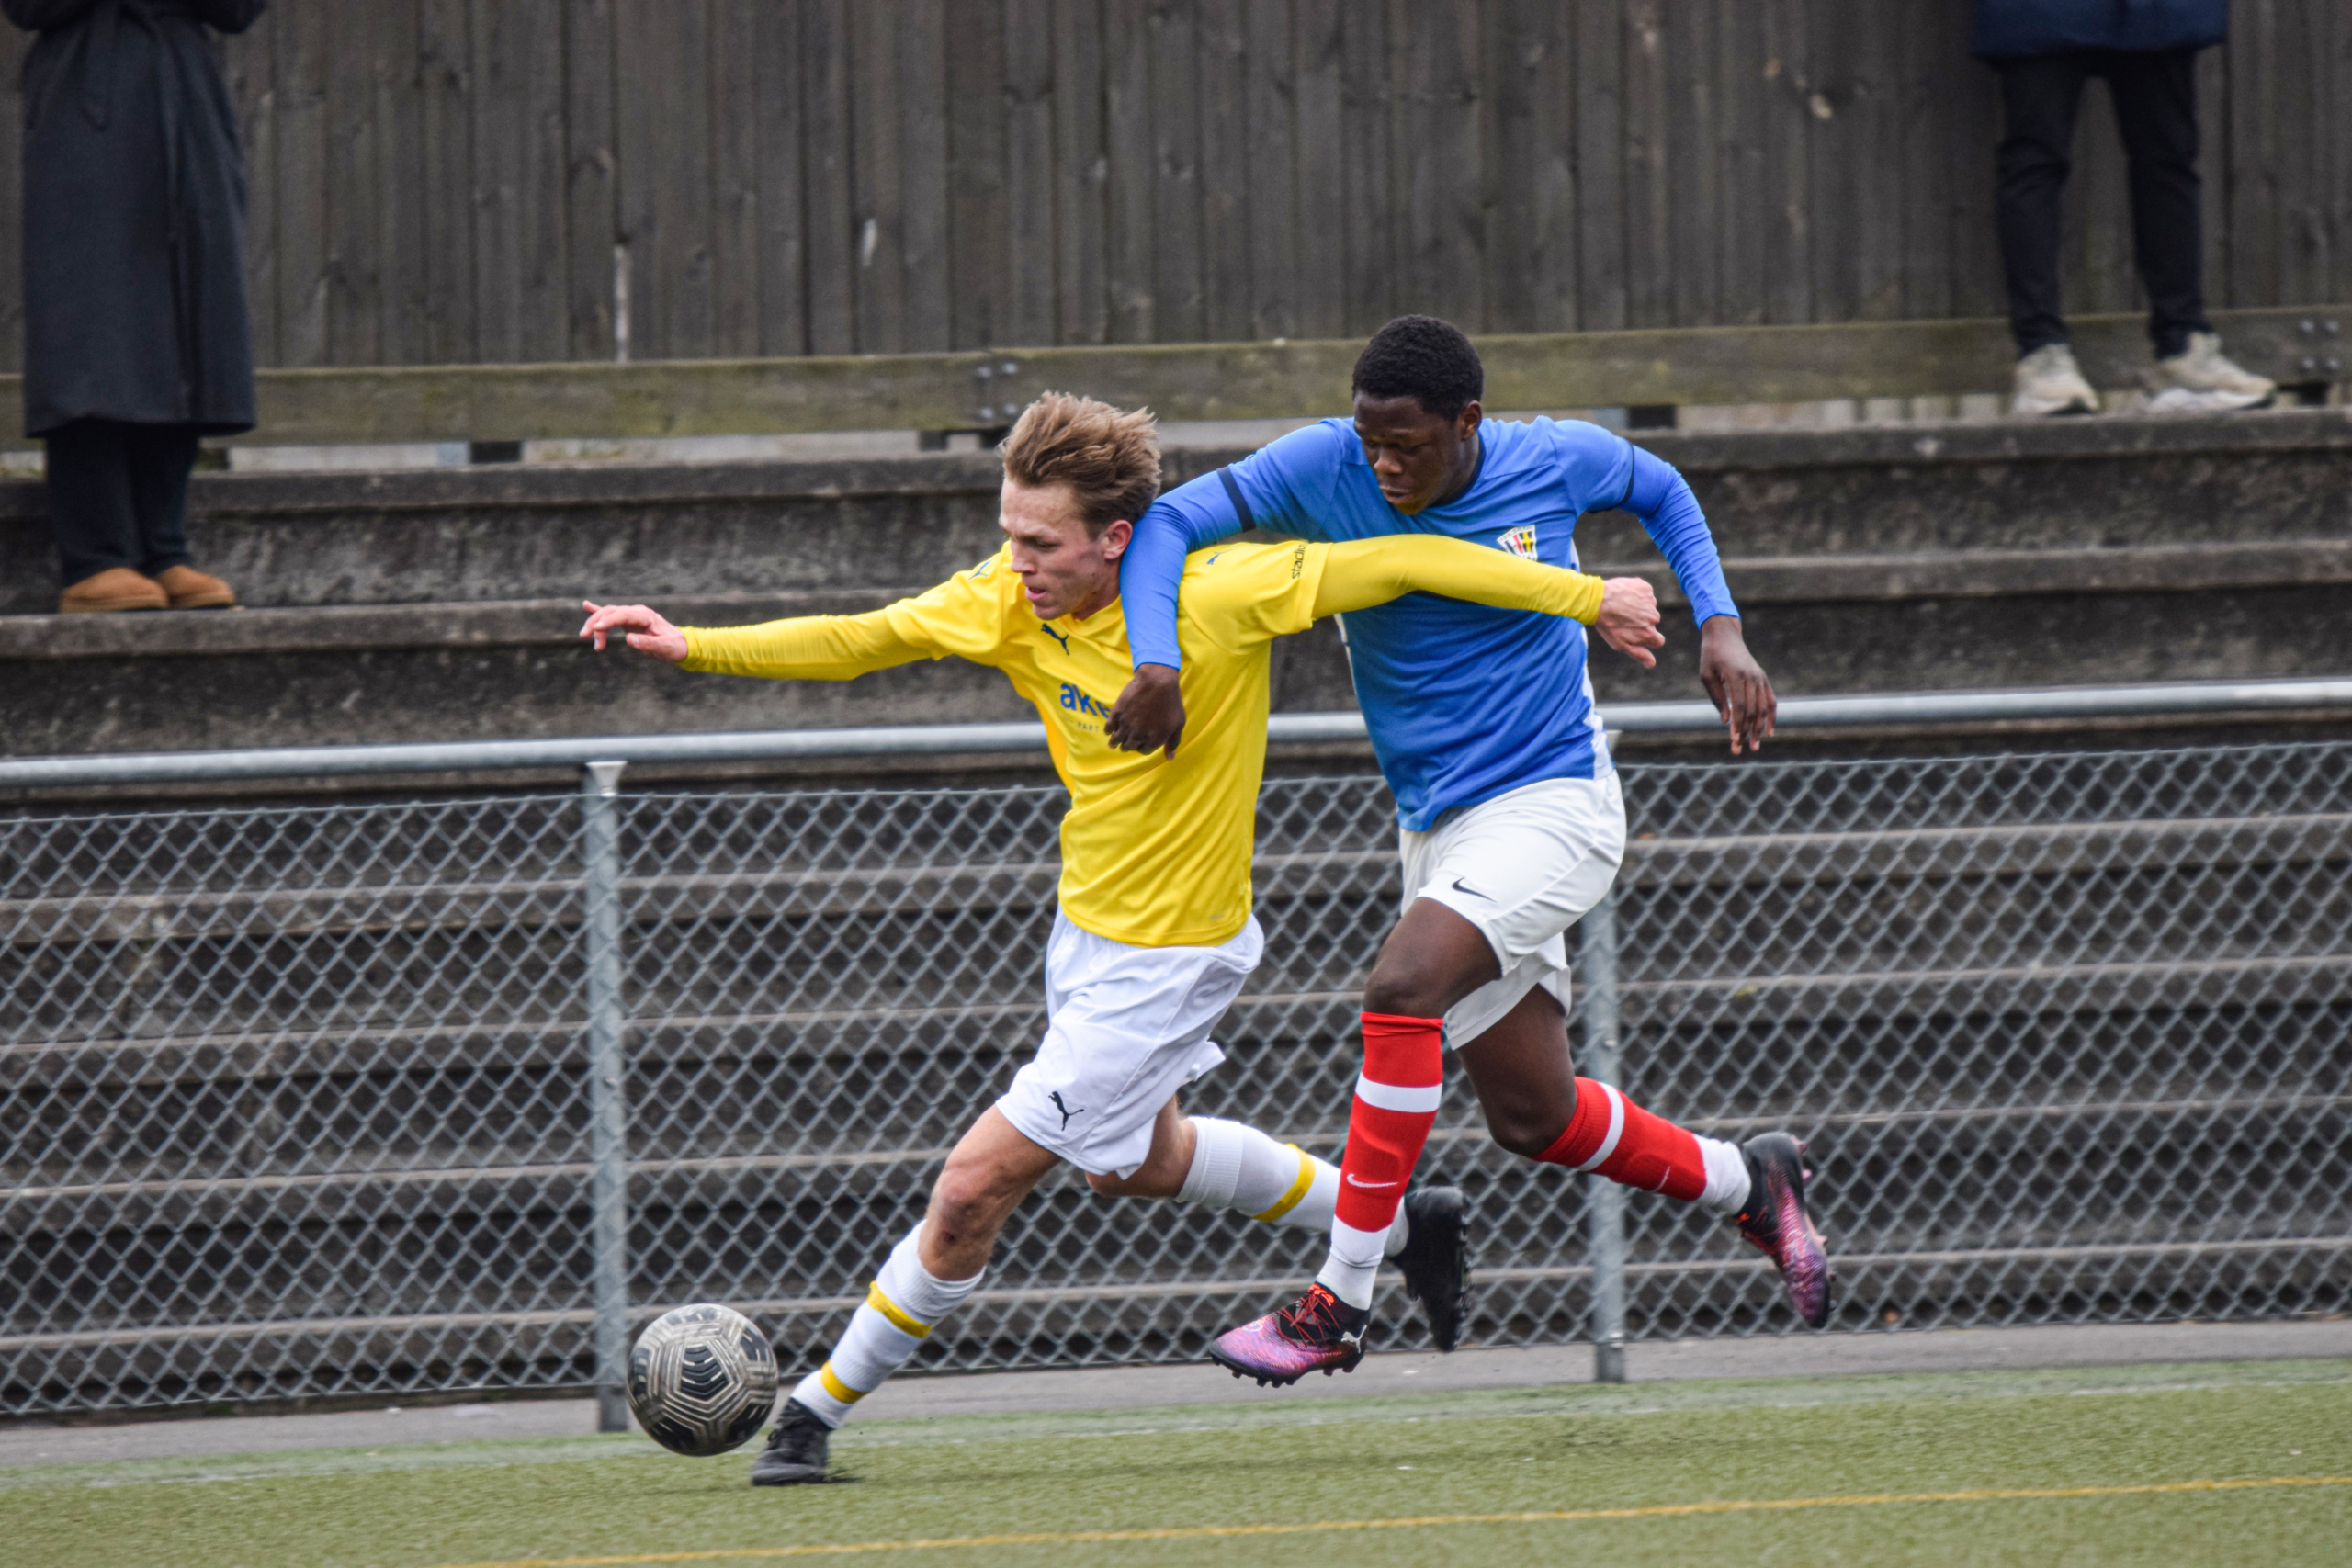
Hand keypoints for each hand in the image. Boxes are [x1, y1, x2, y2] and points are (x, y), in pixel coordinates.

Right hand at [579, 600, 687, 663]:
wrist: (680, 645)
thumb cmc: (673, 646)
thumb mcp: (663, 647)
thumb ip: (647, 643)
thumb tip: (629, 639)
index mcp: (645, 616)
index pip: (622, 615)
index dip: (608, 621)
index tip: (596, 629)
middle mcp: (637, 612)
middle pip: (611, 612)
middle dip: (596, 623)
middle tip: (586, 636)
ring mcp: (632, 615)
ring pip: (608, 615)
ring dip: (596, 624)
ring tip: (589, 640)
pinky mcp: (629, 621)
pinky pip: (612, 615)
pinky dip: (598, 611)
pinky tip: (586, 606)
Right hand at [1105, 663, 1184, 756]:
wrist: (1156, 682)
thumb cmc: (1171, 702)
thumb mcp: (1178, 724)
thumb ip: (1173, 742)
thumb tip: (1170, 758)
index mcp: (1153, 740)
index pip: (1143, 751)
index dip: (1141, 748)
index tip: (1140, 745)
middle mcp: (1138, 736)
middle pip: (1129, 746)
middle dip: (1127, 747)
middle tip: (1124, 746)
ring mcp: (1126, 725)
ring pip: (1117, 739)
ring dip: (1115, 742)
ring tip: (1112, 744)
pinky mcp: (1117, 714)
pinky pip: (1109, 727)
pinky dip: (1108, 730)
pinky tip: (1108, 731)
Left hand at [1592, 576, 1663, 668]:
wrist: (1596, 600)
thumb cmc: (1607, 624)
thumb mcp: (1620, 644)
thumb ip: (1638, 654)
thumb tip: (1652, 664)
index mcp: (1649, 633)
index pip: (1658, 640)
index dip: (1647, 638)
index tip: (1635, 632)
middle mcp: (1654, 618)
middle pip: (1652, 622)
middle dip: (1641, 621)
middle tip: (1623, 618)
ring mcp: (1651, 602)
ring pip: (1648, 606)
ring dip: (1639, 606)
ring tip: (1621, 606)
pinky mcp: (1645, 588)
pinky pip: (1645, 592)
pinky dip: (1636, 593)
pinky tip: (1623, 595)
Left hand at [1698, 616, 1775, 754]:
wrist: (1724, 634)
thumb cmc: (1710, 655)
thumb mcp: (1706, 675)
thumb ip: (1717, 697)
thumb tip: (1726, 721)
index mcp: (1736, 675)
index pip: (1740, 706)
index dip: (1738, 725)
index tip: (1734, 740)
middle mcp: (1751, 676)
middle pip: (1753, 710)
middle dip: (1747, 732)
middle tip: (1739, 749)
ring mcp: (1759, 677)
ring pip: (1763, 707)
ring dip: (1759, 729)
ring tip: (1755, 746)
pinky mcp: (1763, 678)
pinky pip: (1770, 699)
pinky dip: (1771, 716)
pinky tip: (1769, 731)